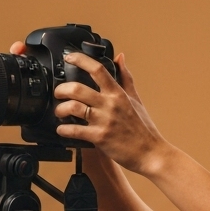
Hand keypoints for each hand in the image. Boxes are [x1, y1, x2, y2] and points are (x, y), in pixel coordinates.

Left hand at [46, 50, 169, 176]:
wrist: (150, 153)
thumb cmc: (143, 128)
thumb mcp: (136, 99)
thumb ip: (126, 77)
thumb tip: (120, 58)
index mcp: (118, 93)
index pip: (97, 69)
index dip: (80, 60)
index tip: (69, 57)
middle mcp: (110, 104)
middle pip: (78, 88)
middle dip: (62, 89)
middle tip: (58, 93)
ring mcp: (104, 121)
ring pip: (73, 107)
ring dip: (60, 109)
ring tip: (59, 112)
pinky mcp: (99, 137)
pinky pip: (75, 130)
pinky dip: (64, 129)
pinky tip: (62, 129)